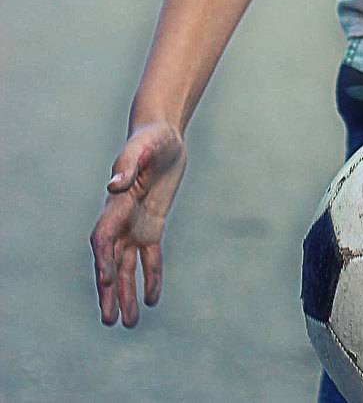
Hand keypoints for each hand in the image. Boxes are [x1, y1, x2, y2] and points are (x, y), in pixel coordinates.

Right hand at [90, 121, 187, 326]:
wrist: (164, 135)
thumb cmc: (152, 138)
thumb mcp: (144, 147)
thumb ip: (129, 165)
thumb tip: (113, 184)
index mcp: (116, 204)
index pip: (103, 239)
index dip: (102, 261)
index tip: (106, 283)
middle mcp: (121, 219)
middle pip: (111, 262)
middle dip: (109, 291)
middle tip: (109, 321)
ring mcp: (135, 225)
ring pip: (127, 267)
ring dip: (127, 293)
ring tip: (130, 323)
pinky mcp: (152, 226)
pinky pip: (150, 257)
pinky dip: (151, 277)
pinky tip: (152, 299)